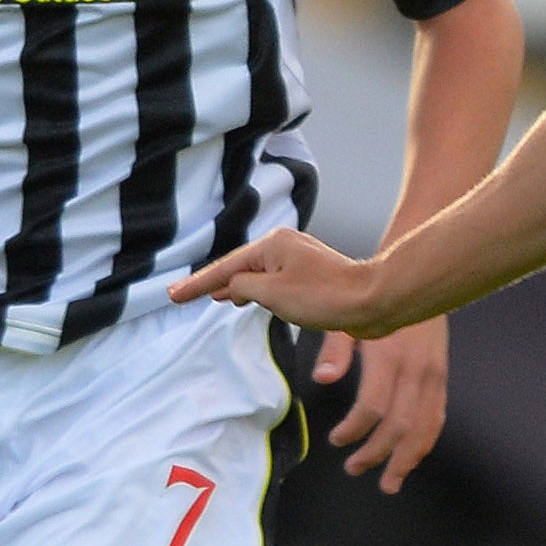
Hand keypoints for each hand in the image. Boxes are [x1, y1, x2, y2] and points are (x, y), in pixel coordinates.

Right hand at [170, 231, 388, 334]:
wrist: (372, 301)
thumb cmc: (324, 297)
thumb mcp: (272, 294)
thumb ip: (243, 288)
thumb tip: (233, 288)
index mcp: (272, 244)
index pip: (225, 268)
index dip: (197, 284)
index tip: (173, 295)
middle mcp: (284, 245)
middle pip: (239, 266)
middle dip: (212, 281)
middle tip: (183, 294)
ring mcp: (299, 259)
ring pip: (257, 274)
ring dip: (234, 286)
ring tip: (211, 297)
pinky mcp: (311, 276)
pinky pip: (273, 281)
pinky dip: (255, 290)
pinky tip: (248, 299)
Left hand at [314, 316, 447, 492]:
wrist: (415, 279)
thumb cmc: (371, 299)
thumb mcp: (346, 317)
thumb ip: (333, 349)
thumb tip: (322, 378)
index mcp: (388, 355)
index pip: (373, 407)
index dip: (354, 430)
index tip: (335, 440)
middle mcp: (415, 369)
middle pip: (401, 426)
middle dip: (377, 454)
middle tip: (353, 468)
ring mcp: (433, 374)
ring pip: (425, 428)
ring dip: (406, 459)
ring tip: (388, 482)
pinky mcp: (441, 376)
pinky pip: (437, 417)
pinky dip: (424, 442)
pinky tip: (410, 458)